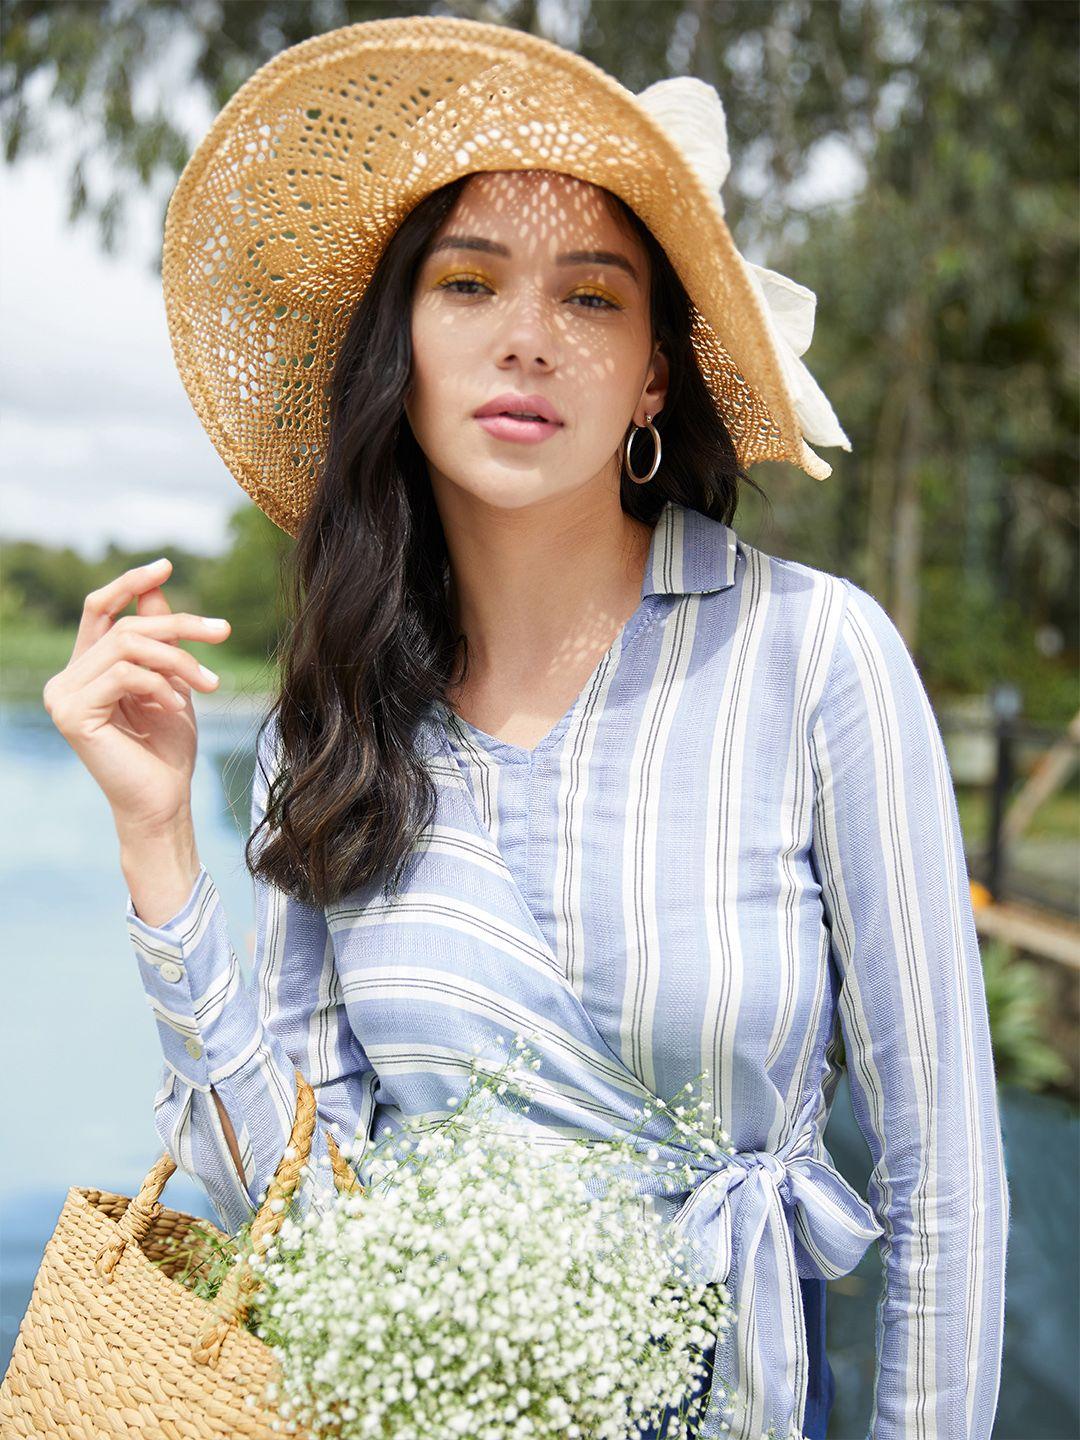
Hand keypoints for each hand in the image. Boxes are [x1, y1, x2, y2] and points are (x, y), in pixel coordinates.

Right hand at [42, 558, 230, 834]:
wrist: (165, 800)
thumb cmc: (168, 748)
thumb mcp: (171, 682)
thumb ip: (158, 638)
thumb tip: (156, 587)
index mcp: (87, 668)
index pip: (100, 609)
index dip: (130, 583)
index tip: (166, 565)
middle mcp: (67, 678)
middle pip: (126, 626)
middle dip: (180, 626)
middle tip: (222, 631)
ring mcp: (63, 696)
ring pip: (128, 646)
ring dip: (178, 659)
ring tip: (208, 684)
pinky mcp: (71, 714)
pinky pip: (124, 675)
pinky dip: (160, 685)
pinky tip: (176, 707)